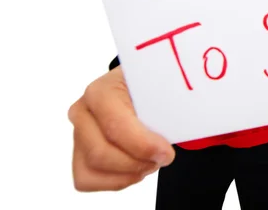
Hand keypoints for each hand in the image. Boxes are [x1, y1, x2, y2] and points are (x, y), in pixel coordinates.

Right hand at [68, 66, 174, 190]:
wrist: (139, 90)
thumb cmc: (150, 89)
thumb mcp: (161, 87)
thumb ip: (171, 100)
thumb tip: (189, 112)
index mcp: (101, 90)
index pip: (116, 126)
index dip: (143, 145)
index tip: (166, 151)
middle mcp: (83, 111)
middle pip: (101, 154)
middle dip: (137, 162)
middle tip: (163, 157)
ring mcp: (77, 133)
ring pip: (94, 169)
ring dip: (129, 172)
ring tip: (151, 159)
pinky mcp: (78, 154)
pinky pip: (88, 180)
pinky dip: (117, 180)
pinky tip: (137, 166)